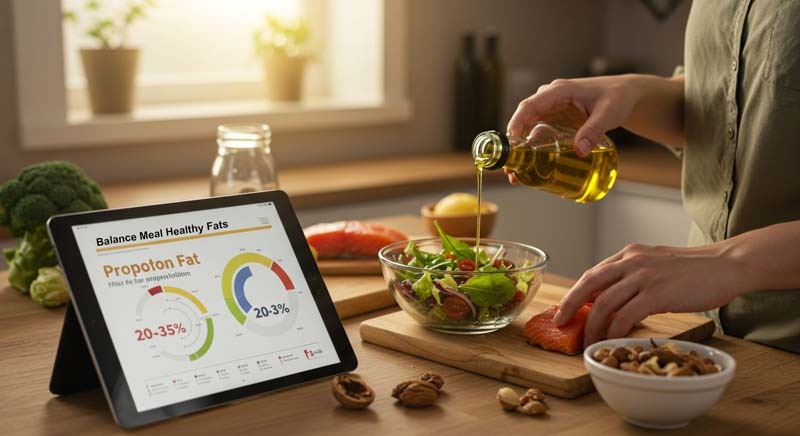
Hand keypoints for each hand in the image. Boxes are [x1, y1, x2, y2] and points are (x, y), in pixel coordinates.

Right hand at [506, 75, 642, 156]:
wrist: (625, 95)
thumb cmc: (618, 97)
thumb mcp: (608, 113)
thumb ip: (594, 130)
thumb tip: (580, 151)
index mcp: (559, 91)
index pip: (529, 106)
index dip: (516, 124)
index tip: (511, 145)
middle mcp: (550, 99)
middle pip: (523, 120)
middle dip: (514, 144)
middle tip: (512, 168)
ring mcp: (552, 110)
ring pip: (528, 129)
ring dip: (521, 150)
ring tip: (518, 174)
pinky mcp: (556, 120)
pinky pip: (539, 134)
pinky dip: (532, 150)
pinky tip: (532, 166)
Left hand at [553, 242, 748, 347]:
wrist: (726, 265)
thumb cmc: (694, 269)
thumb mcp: (656, 263)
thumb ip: (634, 274)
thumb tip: (612, 295)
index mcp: (629, 253)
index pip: (593, 273)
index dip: (576, 293)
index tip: (566, 308)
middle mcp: (632, 261)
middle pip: (589, 284)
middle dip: (570, 305)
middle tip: (560, 322)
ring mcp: (644, 277)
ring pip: (604, 302)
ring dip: (592, 325)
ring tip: (589, 340)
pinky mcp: (657, 294)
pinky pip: (626, 316)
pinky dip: (614, 330)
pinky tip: (611, 340)